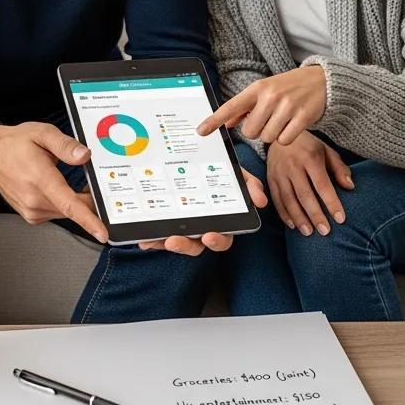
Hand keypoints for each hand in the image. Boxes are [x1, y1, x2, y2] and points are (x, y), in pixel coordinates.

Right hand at [0, 122, 107, 242]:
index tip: (103, 233)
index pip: (70, 205)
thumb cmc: (15, 144)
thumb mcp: (42, 133)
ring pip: (66, 212)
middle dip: (88, 198)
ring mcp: (31, 210)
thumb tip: (85, 156)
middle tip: (89, 179)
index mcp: (41, 180)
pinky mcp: (31, 215)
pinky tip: (55, 188)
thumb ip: (65, 145)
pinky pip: (56, 213)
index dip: (89, 220)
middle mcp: (34, 200)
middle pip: (73, 208)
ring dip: (74, 200)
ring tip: (63, 178)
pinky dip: (63, 203)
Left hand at [137, 168, 267, 255]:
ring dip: (165, 243)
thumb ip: (250, 185)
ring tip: (155, 239)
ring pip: (175, 242)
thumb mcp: (239, 174)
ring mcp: (185, 228)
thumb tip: (261, 200)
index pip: (222, 238)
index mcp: (221, 222)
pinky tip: (143, 238)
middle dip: (185, 245)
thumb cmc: (224, 173)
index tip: (209, 235)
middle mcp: (203, 229)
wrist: (205, 158)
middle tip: (175, 240)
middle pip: (196, 246)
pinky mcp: (167, 225)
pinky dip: (152, 238)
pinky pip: (159, 236)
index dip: (216, 240)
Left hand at [197, 66, 326, 145]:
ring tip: (282, 120)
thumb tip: (227, 122)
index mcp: (257, 88)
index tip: (201, 131)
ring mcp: (287, 107)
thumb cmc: (288, 87)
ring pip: (266, 137)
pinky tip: (292, 125)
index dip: (215, 120)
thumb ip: (245, 107)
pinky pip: (284, 141)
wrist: (321, 80)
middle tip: (268, 120)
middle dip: (257, 130)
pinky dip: (286, 138)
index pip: (231, 106)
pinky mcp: (302, 117)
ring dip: (272, 134)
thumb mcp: (265, 90)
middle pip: (250, 131)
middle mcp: (270, 96)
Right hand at [267, 132, 353, 234]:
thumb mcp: (327, 151)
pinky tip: (292, 225)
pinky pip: (276, 199)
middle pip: (305, 195)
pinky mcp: (270, 178)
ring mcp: (279, 172)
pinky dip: (284, 213)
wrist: (280, 133)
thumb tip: (350, 187)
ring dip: (299, 218)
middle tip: (325, 232)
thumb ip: (339, 168)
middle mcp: (293, 165)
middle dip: (315, 215)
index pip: (322, 185)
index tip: (340, 219)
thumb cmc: (309, 146)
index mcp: (310, 158)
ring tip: (308, 232)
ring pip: (289, 199)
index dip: (332, 203)